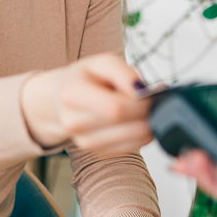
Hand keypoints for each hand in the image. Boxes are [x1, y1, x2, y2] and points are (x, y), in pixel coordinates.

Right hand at [21, 53, 152, 155]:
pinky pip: (131, 148)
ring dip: (148, 125)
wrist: (61, 98)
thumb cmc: (84, 79)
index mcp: (72, 94)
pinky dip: (142, 135)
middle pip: (125, 126)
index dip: (141, 103)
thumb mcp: (101, 62)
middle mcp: (74, 122)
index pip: (115, 108)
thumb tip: (141, 90)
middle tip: (155, 101)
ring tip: (146, 109)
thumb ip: (123, 72)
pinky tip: (137, 121)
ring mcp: (84, 142)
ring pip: (133, 141)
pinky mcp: (97, 153)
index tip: (153, 94)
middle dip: (148, 114)